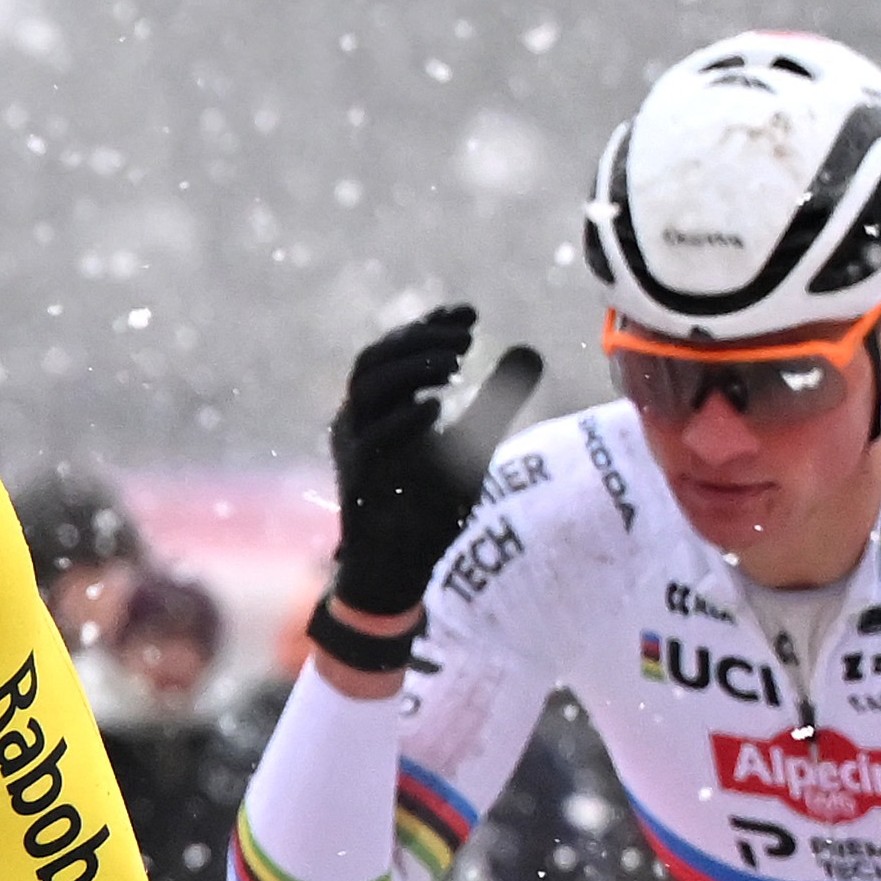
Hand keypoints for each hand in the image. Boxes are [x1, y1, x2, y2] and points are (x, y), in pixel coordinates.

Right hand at [325, 305, 545, 617]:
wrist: (403, 567)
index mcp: (377, 407)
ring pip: (368, 389)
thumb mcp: (475, 441)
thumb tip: (528, 349)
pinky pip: (371, 440)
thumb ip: (496, 398)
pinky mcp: (358, 482)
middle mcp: (357, 422)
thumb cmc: (432, 507)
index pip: (394, 351)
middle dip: (420, 340)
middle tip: (467, 335)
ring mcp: (353, 450)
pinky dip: (402, 419)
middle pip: (375, 360)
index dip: (428, 326)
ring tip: (457, 361)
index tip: (469, 313)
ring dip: (412, 368)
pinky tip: (437, 405)